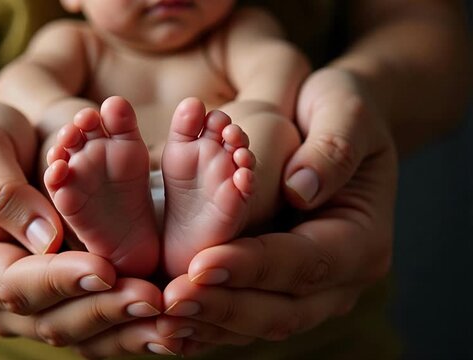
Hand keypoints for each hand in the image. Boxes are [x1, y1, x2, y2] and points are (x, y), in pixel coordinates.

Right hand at [0, 101, 180, 356]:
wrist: (1, 149)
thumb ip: (2, 192)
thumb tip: (46, 240)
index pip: (17, 285)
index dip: (62, 280)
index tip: (104, 270)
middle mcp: (2, 299)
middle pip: (54, 321)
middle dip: (105, 311)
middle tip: (152, 299)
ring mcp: (37, 304)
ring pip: (83, 334)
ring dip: (127, 330)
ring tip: (171, 321)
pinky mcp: (68, 298)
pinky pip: (100, 324)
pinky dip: (133, 326)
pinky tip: (169, 324)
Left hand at [157, 67, 396, 353]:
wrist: (335, 131)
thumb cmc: (337, 114)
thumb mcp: (345, 110)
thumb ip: (332, 148)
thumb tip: (300, 190)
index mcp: (361, 240)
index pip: (305, 262)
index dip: (253, 266)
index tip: (202, 264)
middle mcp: (339, 279)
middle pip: (282, 309)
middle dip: (223, 306)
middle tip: (170, 299)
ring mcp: (310, 292)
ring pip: (259, 323)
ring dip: (209, 323)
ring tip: (161, 319)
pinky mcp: (281, 291)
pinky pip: (244, 318)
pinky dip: (208, 325)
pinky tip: (170, 326)